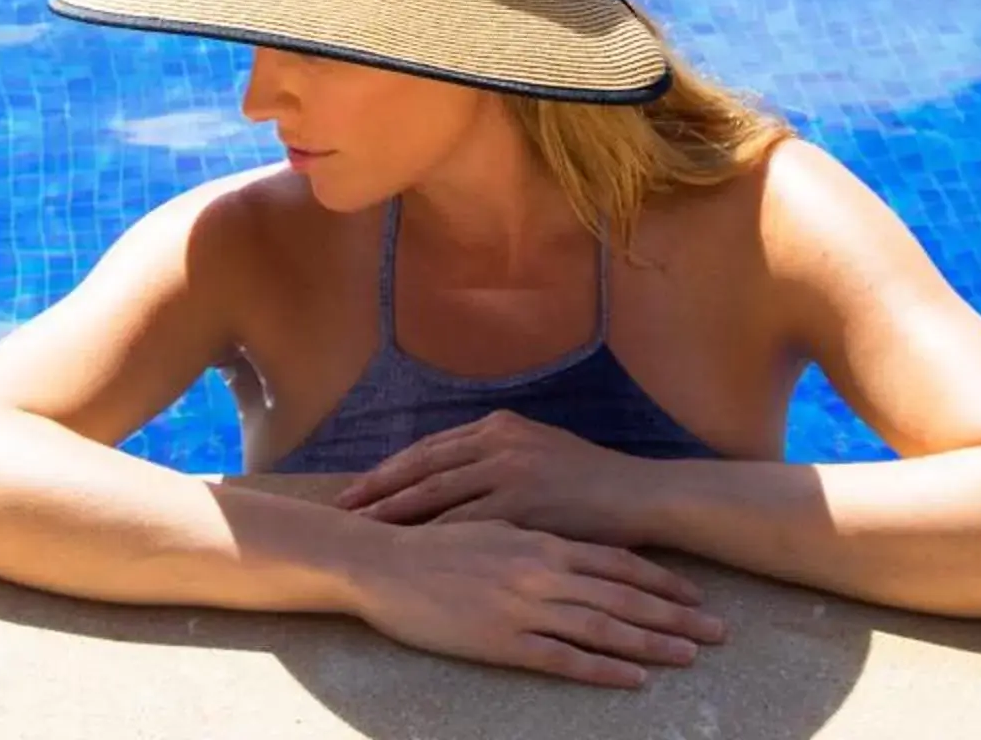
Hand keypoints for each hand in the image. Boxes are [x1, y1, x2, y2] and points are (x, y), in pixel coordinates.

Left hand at [338, 409, 660, 544]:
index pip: (429, 449)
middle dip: (378, 490)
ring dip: (395, 513)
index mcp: (499, 427)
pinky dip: (433, 537)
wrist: (638, 496)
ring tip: (362, 531)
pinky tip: (409, 553)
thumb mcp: (539, 452)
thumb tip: (455, 472)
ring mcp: (510, 472)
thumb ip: (496, 458)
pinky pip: (466, 523)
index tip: (356, 487)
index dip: (389, 469)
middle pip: (422, 467)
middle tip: (342, 509)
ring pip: (436, 494)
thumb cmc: (590, 482)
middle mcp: (498, 442)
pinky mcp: (523, 506)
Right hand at [345, 517, 724, 688]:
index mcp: (542, 541)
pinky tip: (634, 678)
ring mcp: (525, 606)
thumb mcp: (492, 528)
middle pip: (625, 596)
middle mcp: (543, 571)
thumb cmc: (431, 544)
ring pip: (604, 626)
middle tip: (720, 631)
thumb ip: (534, 540)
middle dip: (677, 615)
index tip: (695, 596)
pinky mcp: (503, 640)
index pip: (617, 562)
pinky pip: (564, 658)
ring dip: (653, 642)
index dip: (661, 581)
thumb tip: (568, 552)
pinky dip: (604, 668)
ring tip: (690, 656)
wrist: (381, 562)